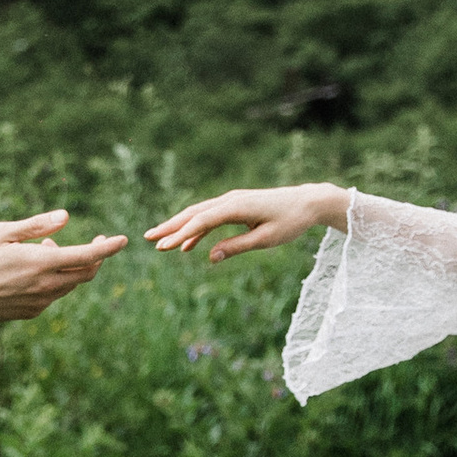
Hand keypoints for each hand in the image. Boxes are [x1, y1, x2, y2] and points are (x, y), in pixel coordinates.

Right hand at [0, 212, 127, 322]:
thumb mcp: (3, 232)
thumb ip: (37, 225)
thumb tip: (66, 217)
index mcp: (42, 263)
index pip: (87, 257)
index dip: (108, 249)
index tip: (122, 240)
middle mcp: (46, 285)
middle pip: (86, 273)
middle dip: (95, 257)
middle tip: (94, 242)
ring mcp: (41, 302)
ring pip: (70, 284)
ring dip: (69, 267)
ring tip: (46, 250)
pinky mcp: (32, 311)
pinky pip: (53, 294)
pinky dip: (54, 280)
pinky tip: (34, 270)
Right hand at [145, 182, 348, 264]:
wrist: (308, 202)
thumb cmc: (290, 221)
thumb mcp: (266, 239)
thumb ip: (237, 247)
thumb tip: (210, 257)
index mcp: (236, 207)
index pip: (201, 221)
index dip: (181, 235)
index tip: (164, 247)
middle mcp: (230, 200)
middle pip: (193, 213)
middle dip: (170, 226)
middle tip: (148, 239)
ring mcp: (232, 201)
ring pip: (199, 213)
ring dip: (179, 226)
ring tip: (160, 241)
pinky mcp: (236, 205)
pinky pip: (211, 216)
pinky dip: (197, 228)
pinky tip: (188, 244)